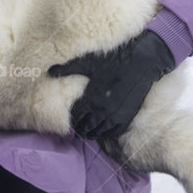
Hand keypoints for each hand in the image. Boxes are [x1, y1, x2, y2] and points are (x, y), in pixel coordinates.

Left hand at [49, 30, 174, 139]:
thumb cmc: (114, 58)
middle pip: (86, 127)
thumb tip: (50, 71)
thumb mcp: (89, 61)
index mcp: (91, 97)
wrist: (142, 60)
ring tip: (88, 131)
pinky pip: (114, 132)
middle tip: (77, 127)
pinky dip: (107, 134)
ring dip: (92, 133)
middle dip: (80, 128)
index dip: (72, 118)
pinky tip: (103, 131)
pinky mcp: (128, 115)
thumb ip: (69, 68)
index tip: (71, 118)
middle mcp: (102, 110)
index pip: (76, 116)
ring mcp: (116, 114)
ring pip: (99, 132)